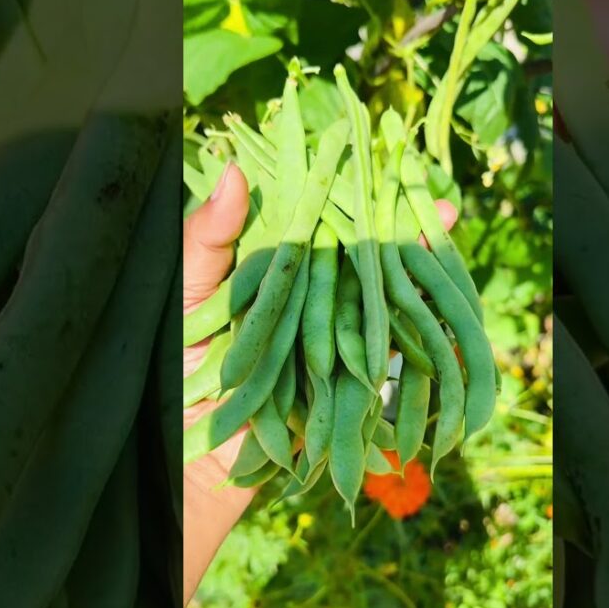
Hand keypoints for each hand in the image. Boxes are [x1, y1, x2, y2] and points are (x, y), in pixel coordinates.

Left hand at [181, 163, 458, 606]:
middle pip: (355, 249)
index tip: (373, 160)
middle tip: (426, 193)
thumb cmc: (170, 363)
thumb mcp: (184, 290)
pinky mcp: (344, 373)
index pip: (313, 218)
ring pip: (376, 289)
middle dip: (392, 222)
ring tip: (438, 230)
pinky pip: (382, 340)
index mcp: (265, 267)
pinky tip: (433, 289)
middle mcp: (302, 294)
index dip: (345, 190)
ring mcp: (327, 334)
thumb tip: (234, 172)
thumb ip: (208, 237)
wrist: (186, 447)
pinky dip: (410, 317)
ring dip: (409, 262)